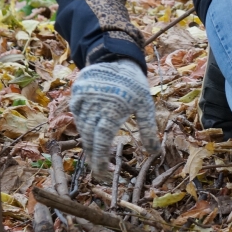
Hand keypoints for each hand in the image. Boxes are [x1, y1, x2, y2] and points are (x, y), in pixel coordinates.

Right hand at [70, 59, 161, 181]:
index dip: (100, 160)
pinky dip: (84, 127)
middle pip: (89, 138)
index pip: (101, 142)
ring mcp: (82, 100)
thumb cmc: (134, 84)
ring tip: (96, 154)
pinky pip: (77, 117)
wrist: (116, 58)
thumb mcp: (145, 105)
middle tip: (99, 169)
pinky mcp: (76, 95)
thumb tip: (155, 153)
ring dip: (88, 143)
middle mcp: (93, 106)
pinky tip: (91, 135)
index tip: (101, 173)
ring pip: (82, 129)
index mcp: (111, 110)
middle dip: (93, 156)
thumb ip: (148, 129)